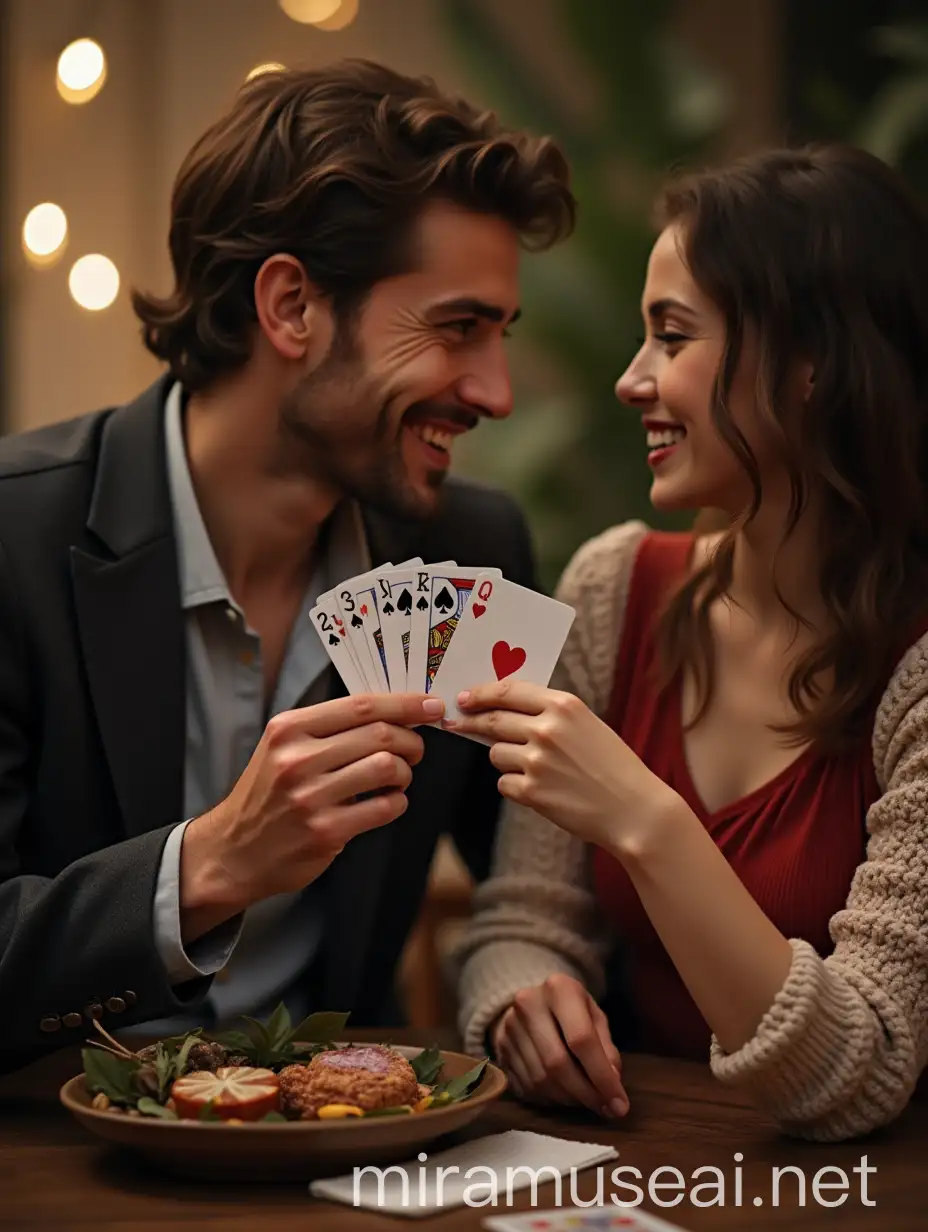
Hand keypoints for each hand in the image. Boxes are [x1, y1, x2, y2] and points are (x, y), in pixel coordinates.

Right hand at [179, 693, 443, 938]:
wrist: (234, 851)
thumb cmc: (268, 795)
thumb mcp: (283, 748)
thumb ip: (329, 729)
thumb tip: (394, 713)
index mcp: (288, 729)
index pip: (361, 706)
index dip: (404, 703)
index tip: (431, 706)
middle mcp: (297, 759)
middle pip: (380, 735)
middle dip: (411, 741)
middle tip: (415, 750)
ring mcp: (311, 797)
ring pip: (387, 768)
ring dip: (404, 773)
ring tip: (396, 778)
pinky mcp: (325, 831)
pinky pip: (384, 807)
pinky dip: (396, 802)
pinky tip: (386, 802)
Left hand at [444, 681, 674, 852]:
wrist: (635, 810)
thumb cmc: (614, 767)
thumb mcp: (588, 725)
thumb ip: (551, 715)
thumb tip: (507, 711)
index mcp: (564, 705)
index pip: (509, 691)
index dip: (481, 693)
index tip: (465, 697)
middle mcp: (547, 729)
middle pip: (493, 720)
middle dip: (471, 722)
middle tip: (458, 723)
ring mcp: (537, 760)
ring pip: (496, 753)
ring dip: (505, 759)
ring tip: (535, 770)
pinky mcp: (531, 791)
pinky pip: (504, 783)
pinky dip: (515, 786)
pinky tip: (541, 790)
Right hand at [492, 974, 627, 1117]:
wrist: (531, 1001)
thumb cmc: (571, 1010)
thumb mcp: (594, 1017)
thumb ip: (606, 1048)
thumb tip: (612, 1086)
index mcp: (559, 989)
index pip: (582, 1039)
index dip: (602, 1076)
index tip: (619, 1104)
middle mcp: (529, 1004)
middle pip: (558, 1063)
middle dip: (585, 1093)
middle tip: (605, 1109)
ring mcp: (510, 1026)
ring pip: (540, 1079)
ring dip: (568, 1100)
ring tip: (587, 1102)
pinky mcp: (500, 1047)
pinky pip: (526, 1086)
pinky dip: (550, 1100)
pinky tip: (565, 1097)